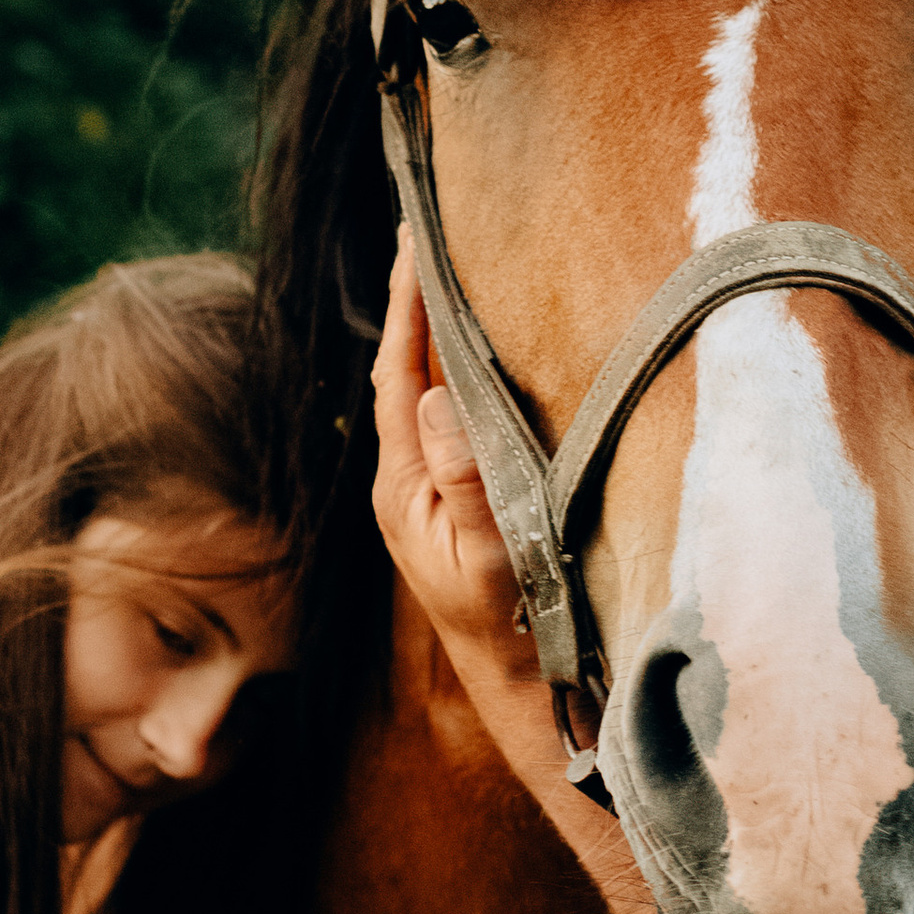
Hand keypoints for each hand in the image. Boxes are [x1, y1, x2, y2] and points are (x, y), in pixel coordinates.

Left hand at [371, 238, 530, 672]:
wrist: (516, 682)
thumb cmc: (506, 623)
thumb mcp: (486, 555)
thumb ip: (464, 479)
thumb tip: (436, 394)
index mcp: (402, 485)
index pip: (397, 374)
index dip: (404, 308)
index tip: (413, 243)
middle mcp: (405, 480)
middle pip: (402, 371)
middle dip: (412, 305)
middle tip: (424, 231)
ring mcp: (425, 490)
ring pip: (423, 390)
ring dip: (432, 333)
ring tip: (444, 271)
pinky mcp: (451, 499)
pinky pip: (448, 416)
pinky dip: (456, 371)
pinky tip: (475, 351)